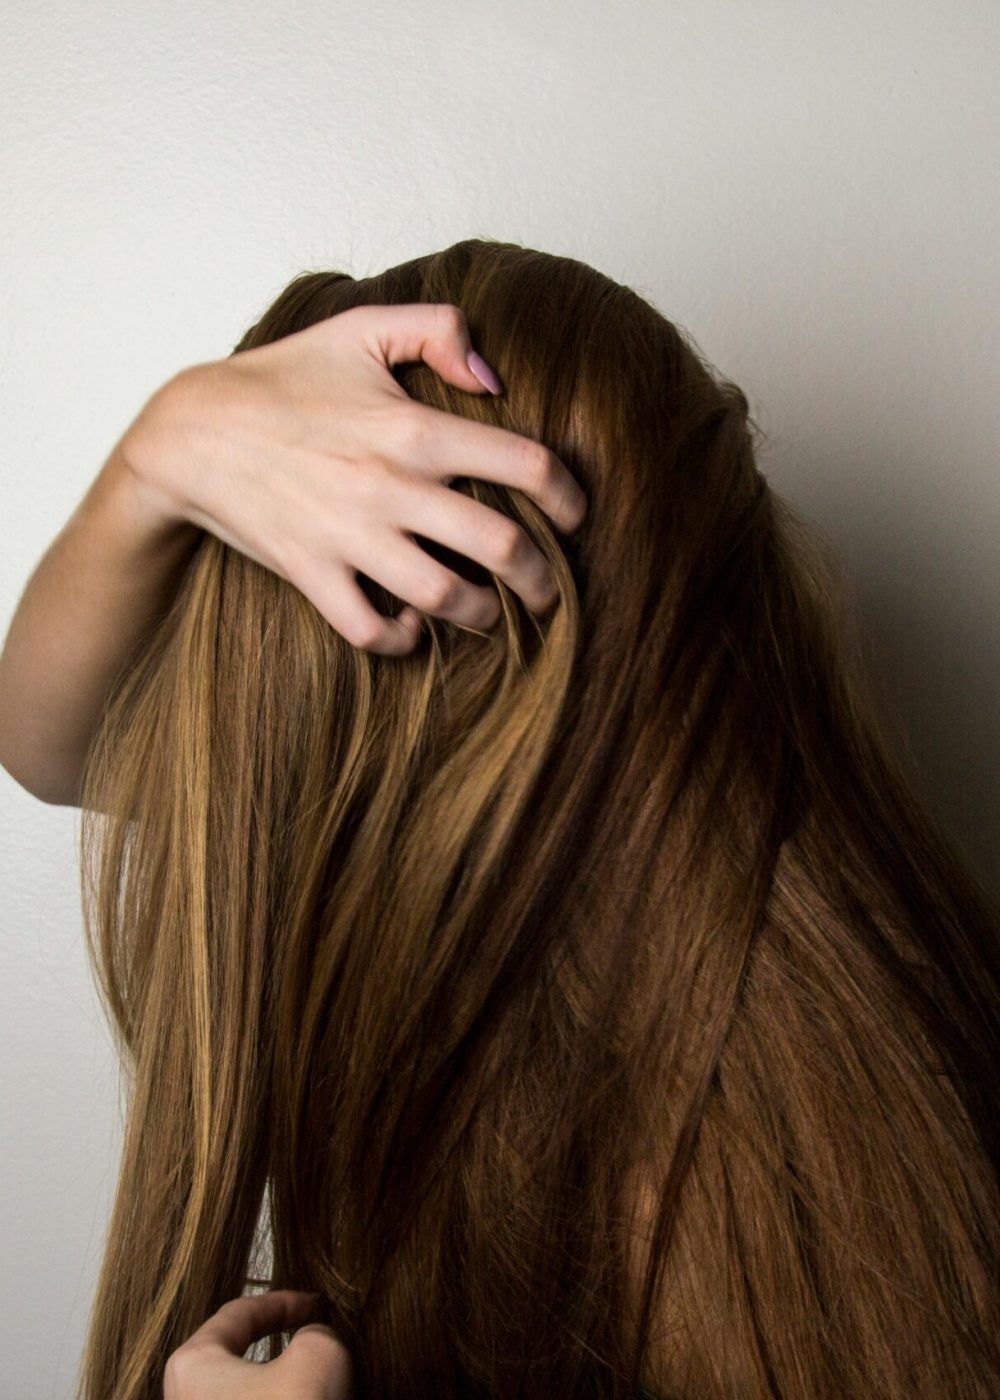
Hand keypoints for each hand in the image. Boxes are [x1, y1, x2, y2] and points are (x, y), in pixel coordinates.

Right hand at [124, 302, 587, 655]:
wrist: (191, 432)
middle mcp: (391, 486)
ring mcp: (350, 536)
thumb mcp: (359, 329)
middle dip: (544, 580)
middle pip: (502, 547)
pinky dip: (404, 638)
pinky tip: (414, 625)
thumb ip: (438, 331)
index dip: (570, 497)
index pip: (527, 464)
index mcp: (414, 426)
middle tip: (551, 591)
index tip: (576, 516)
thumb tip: (496, 380)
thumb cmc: (281, 378)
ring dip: (484, 616)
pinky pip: (372, 630)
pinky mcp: (312, 574)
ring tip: (492, 614)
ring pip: (446, 598)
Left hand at [163, 1288, 354, 1398]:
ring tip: (322, 1385)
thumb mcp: (319, 1353)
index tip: (318, 1304)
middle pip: (242, 1356)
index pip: (241, 1313)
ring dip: (286, 1386)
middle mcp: (183, 1398)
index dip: (286, 1301)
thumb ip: (315, 1330)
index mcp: (192, 1365)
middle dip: (284, 1347)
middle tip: (320, 1340)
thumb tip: (312, 1341)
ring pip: (251, 1395)